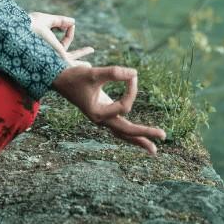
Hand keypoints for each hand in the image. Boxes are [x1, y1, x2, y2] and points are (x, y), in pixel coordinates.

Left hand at [29, 11, 94, 66]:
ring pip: (69, 63)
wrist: (24, 28)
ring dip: (80, 65)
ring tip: (89, 66)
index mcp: (47, 45)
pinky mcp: (56, 60)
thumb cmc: (31, 24)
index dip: (69, 34)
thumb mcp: (48, 21)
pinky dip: (79, 65)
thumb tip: (73, 22)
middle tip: (88, 62)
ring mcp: (53, 58)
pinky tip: (87, 67)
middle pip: (68, 57)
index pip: (63, 44)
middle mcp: (50, 53)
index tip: (72, 25)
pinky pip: (70, 64)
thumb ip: (61, 22)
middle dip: (79, 57)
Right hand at [51, 64, 166, 154]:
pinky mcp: (102, 114)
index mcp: (98, 114)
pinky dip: (130, 133)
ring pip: (123, 134)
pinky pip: (119, 127)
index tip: (131, 74)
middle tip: (164, 136)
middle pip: (126, 132)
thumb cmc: (74, 76)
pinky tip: (137, 137)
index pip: (124, 106)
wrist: (59, 79)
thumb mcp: (93, 73)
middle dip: (145, 134)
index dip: (131, 89)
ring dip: (138, 140)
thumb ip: (113, 72)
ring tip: (154, 150)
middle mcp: (101, 120)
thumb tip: (135, 73)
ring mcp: (102, 119)